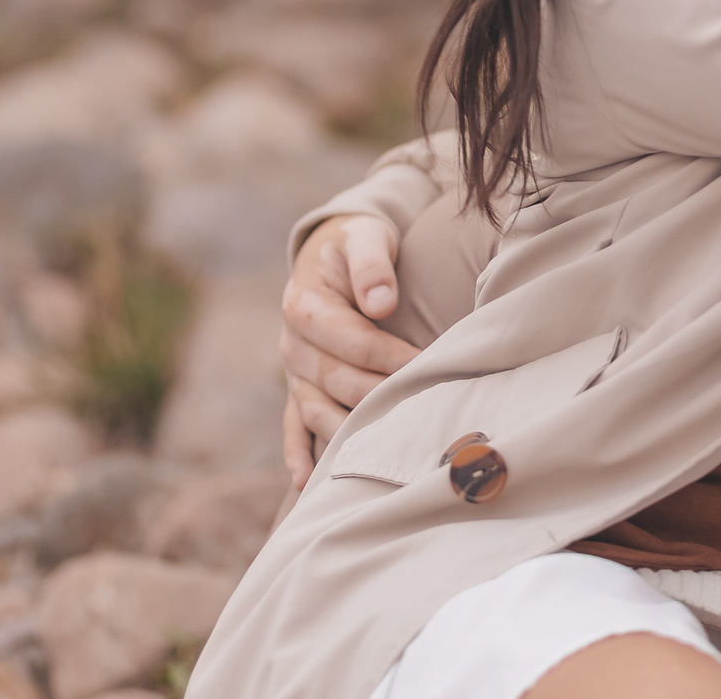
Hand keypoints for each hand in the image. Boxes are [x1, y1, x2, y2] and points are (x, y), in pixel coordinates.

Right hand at [280, 214, 418, 488]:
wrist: (330, 253)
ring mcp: (293, 372)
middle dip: (381, 395)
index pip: (353, 342)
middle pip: (339, 382)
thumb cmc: (355, 245)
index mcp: (304, 306)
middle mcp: (292, 344)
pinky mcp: (297, 388)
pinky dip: (298, 454)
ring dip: (349, 433)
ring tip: (385, 452)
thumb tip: (381, 304)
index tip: (428, 363)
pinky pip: (292, 426)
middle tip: (422, 408)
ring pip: (318, 411)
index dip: (392, 356)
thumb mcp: (364, 238)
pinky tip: (307, 482)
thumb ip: (371, 266)